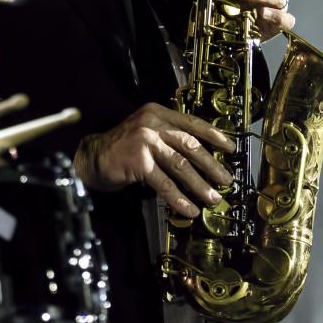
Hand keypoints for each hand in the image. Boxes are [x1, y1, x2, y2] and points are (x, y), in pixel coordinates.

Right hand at [73, 102, 235, 216]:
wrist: (92, 157)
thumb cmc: (122, 148)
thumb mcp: (145, 133)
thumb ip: (168, 137)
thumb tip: (203, 157)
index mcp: (156, 113)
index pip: (191, 122)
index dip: (213, 135)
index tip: (230, 147)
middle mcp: (151, 123)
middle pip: (189, 144)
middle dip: (211, 165)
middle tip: (226, 180)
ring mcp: (144, 141)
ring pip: (180, 165)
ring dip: (200, 185)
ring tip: (213, 198)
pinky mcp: (138, 161)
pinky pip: (165, 183)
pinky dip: (179, 198)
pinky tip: (189, 209)